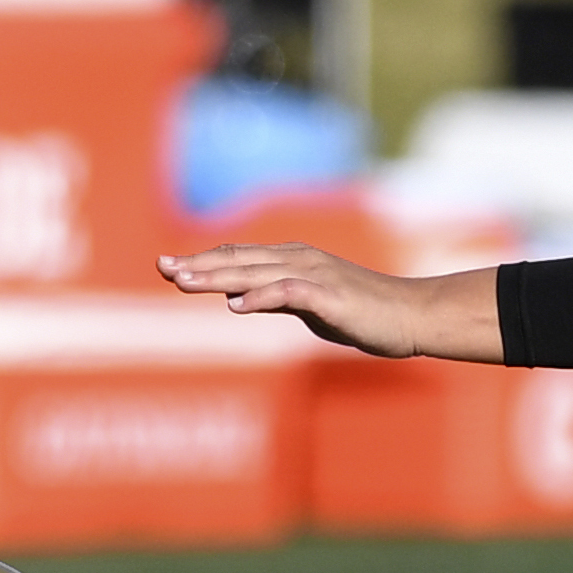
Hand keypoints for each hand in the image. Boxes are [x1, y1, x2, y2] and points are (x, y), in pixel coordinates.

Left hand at [156, 243, 500, 362]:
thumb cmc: (363, 312)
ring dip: (218, 277)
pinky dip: (261, 298)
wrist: (411, 315)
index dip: (202, 260)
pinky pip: (289, 294)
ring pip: (256, 273)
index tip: (166, 266)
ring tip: (183, 282)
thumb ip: (274, 300)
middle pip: (239, 260)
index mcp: (292, 261)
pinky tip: (236, 307)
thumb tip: (234, 302)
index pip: (238, 257)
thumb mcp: (309, 305)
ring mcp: (314, 275)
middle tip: (161, 268)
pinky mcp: (329, 296)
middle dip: (198, 264)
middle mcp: (298, 260)